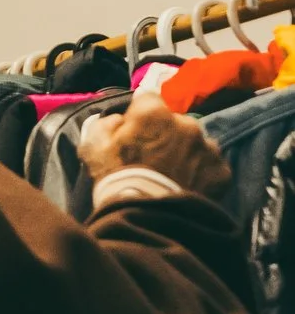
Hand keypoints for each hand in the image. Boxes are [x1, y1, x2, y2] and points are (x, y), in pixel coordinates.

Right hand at [79, 94, 229, 199]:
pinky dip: (201, 172)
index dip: (140, 111)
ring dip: (185, 152)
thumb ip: (106, 123)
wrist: (146, 216)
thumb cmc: (116, 177)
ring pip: (196, 143)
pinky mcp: (222, 171)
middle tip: (154, 156)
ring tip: (173, 173)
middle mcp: (187, 124)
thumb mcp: (93, 146)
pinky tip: (187, 185)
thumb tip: (119, 119)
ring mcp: (208, 148)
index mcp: (154, 114)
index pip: (148, 97)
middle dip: (166, 133)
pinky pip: (210, 166)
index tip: (134, 126)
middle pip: (175, 121)